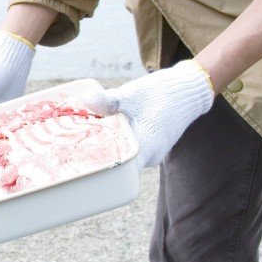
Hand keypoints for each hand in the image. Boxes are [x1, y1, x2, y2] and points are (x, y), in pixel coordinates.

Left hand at [83, 60, 215, 169]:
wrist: (187, 89)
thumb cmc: (161, 93)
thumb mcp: (132, 94)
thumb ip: (109, 101)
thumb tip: (85, 100)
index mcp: (146, 148)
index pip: (121, 172)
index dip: (101, 172)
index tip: (81, 167)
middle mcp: (149, 156)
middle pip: (120, 167)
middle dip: (99, 160)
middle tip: (74, 152)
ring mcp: (151, 152)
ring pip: (125, 157)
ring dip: (108, 149)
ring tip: (84, 141)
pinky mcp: (151, 145)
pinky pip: (130, 149)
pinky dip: (117, 143)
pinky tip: (103, 132)